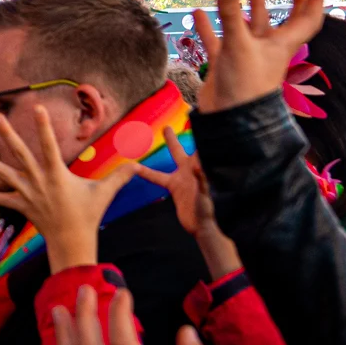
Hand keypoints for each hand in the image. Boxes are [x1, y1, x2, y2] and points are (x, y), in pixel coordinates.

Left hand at [0, 105, 136, 271]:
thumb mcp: (104, 193)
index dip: (43, 127)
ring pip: (4, 173)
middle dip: (8, 134)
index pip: (49, 145)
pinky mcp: (22, 205)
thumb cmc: (88, 215)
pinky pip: (4, 200)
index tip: (37, 107)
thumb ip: (120, 176)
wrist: (72, 242)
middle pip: (20, 153)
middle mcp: (39, 181)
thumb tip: (140, 163)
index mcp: (57, 174)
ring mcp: (28, 193)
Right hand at [135, 127, 240, 277]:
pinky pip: (156, 177)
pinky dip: (146, 172)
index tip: (195, 117)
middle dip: (174, 136)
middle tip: (168, 124)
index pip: (198, 147)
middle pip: (181, 148)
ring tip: (157, 133)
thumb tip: (195, 165)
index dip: (199, 133)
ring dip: (164, 146)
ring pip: (169, 158)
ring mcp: (181, 178)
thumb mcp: (207, 194)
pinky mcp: (174, 188)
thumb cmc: (210, 209)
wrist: (202, 227)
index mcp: (198, 168)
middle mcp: (190, 169)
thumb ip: (202, 180)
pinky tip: (136, 167)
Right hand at [193, 0, 328, 113]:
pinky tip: (199, 13)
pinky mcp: (227, 63)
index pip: (307, 19)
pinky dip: (210, 27)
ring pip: (252, 28)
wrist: (230, 120)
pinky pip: (218, 40)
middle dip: (292, 3)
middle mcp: (267, 48)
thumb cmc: (244, 84)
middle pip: (285, 22)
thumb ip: (230, 13)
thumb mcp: (238, 44)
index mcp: (281, 44)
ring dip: (252, 9)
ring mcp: (247, 55)